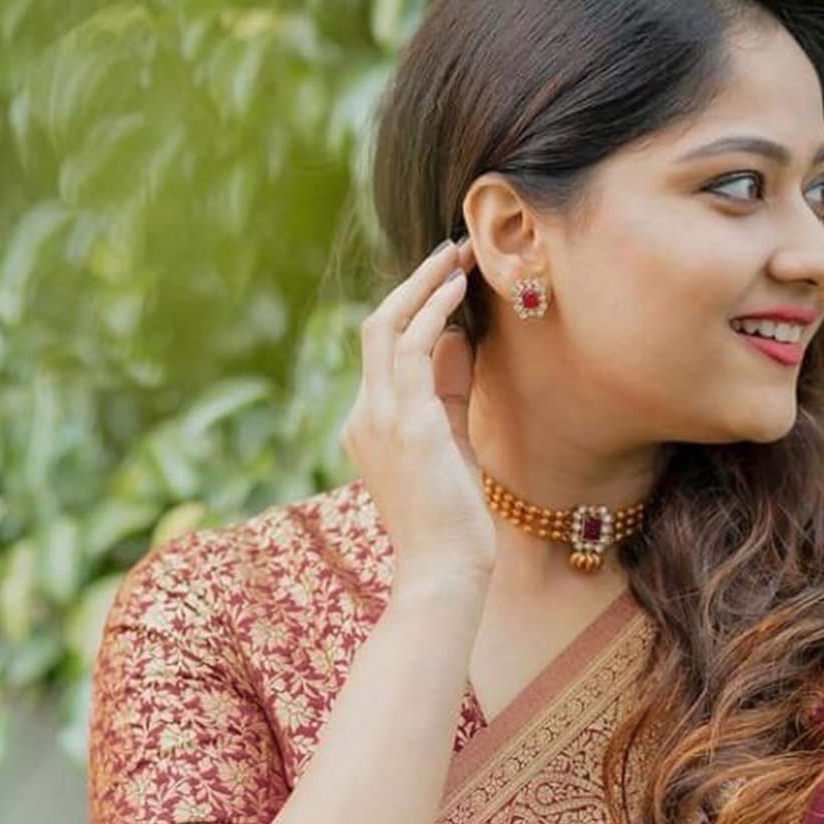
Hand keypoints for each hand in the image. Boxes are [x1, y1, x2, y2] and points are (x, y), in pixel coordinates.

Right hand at [341, 234, 497, 581]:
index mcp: (367, 425)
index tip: (445, 280)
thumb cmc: (451, 522)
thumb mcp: (450, 445)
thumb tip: (460, 340)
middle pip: (376, 327)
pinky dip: (432, 313)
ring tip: (459, 257)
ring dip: (424, 287)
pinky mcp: (405, 424)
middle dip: (413, 285)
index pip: (382, 352)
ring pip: (387, 328)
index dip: (413, 309)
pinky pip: (410, 349)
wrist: (443, 572)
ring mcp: (378, 419)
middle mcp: (363, 416)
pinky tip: (456, 290)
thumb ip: (449, 393)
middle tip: (451, 252)